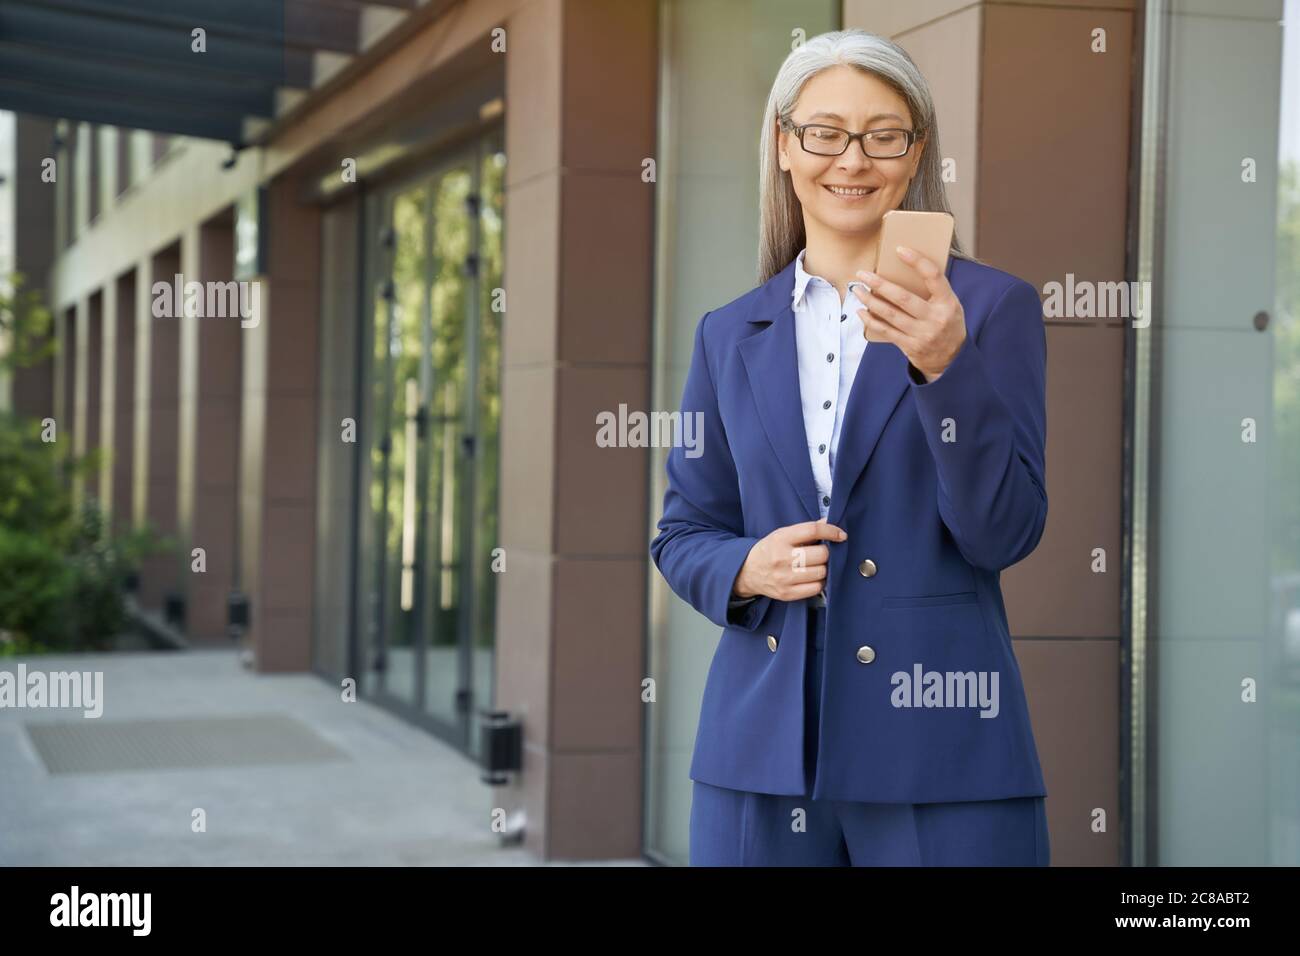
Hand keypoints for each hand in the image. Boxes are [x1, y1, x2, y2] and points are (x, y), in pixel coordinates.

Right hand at [732, 519, 846, 601]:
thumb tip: (830, 523)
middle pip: (821, 554)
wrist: (747, 572)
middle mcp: (782, 558)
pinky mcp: (787, 593)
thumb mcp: (782, 534)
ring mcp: (784, 578)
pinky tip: (813, 577)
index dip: (831, 531)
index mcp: (781, 539)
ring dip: (824, 568)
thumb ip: (806, 530)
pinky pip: (816, 588)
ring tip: (816, 565)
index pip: (812, 530)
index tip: (840, 535)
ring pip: (821, 572)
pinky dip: (819, 582)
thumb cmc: (769, 550)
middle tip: (821, 553)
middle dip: (826, 553)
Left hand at [851, 245, 965, 381]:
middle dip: (879, 284)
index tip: (900, 249)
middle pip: (903, 298)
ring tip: (857, 289)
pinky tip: (861, 311)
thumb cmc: (947, 323)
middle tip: (862, 273)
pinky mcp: (910, 346)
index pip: (933, 276)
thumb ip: (934, 290)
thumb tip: (905, 269)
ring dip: (870, 301)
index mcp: (948, 303)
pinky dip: (871, 321)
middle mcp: (935, 318)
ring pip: (890, 314)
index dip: (917, 261)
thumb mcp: (950, 305)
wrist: (952, 359)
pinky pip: (886, 331)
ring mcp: (922, 334)